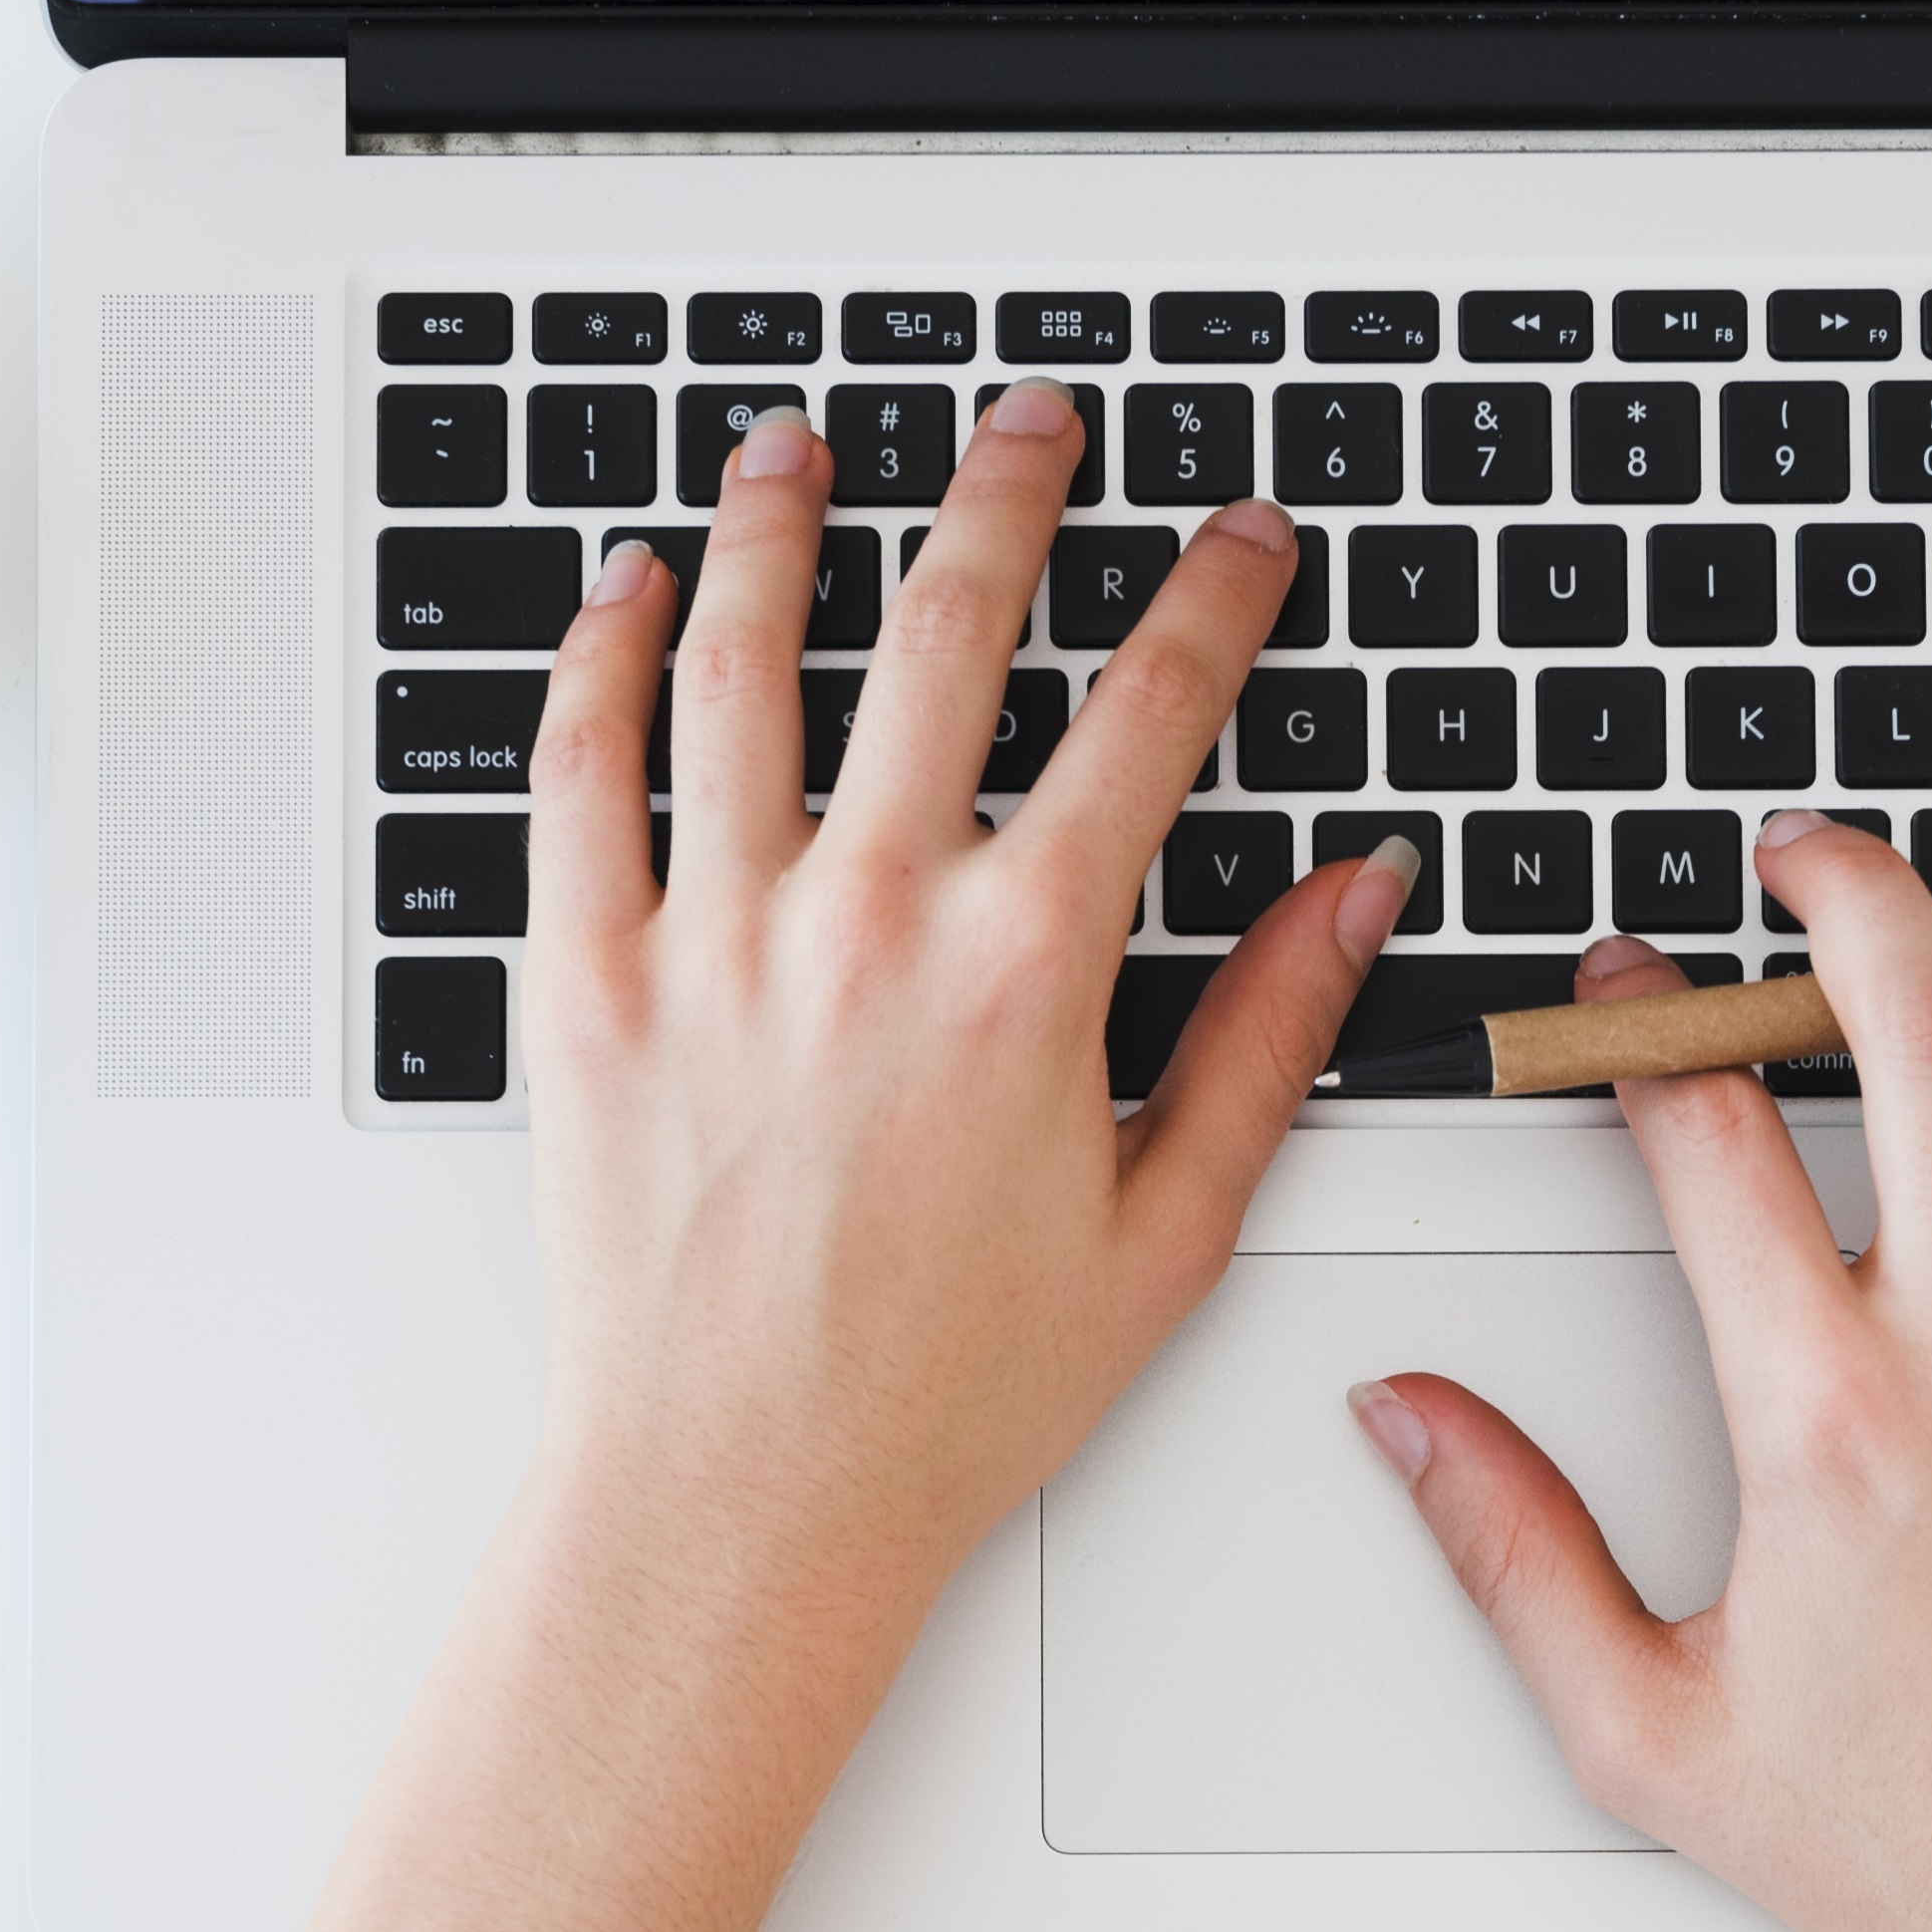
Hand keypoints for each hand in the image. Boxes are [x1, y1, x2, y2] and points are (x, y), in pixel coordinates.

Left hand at [320, 384, 1405, 1931]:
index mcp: (1024, 969)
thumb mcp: (1168, 1228)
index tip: (1238, 539)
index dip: (1212, 599)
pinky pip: (578, 773)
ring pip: (740, 663)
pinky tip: (620, 588)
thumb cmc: (942, 1397)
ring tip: (798, 447)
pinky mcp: (583, 978)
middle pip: (945, 633)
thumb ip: (1267, 1037)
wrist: (738, 1504)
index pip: (1150, 715)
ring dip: (775, 528)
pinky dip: (595, 659)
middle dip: (1004, 500)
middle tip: (1028, 427)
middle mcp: (867, 918)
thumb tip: (1353, 894)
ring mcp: (712, 934)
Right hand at [1351, 799, 1931, 1931]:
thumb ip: (1511, 1550)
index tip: (1622, 986)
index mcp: (1823, 1420)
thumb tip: (1408, 1420)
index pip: (1709, 1134)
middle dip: (1848, 898)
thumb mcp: (1652, 1727)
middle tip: (1806, 854)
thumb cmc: (1928, 1853)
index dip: (1644, 1024)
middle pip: (1920, 1027)